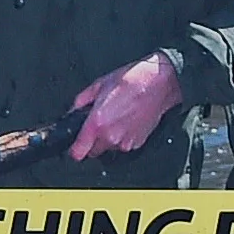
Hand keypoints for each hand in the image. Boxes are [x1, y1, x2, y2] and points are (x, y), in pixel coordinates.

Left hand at [68, 52, 185, 158]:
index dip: (75, 149)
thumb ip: (81, 100)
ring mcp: (125, 142)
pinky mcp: (137, 143)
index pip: (78, 152)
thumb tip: (74, 109)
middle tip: (99, 124)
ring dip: (109, 138)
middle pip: (93, 151)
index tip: (75, 146)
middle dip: (93, 141)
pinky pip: (123, 145)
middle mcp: (110, 136)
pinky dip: (123, 137)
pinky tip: (127, 121)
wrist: (159, 83)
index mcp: (97, 123)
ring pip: (109, 148)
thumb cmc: (132, 81)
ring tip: (117, 118)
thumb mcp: (99, 84)